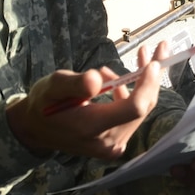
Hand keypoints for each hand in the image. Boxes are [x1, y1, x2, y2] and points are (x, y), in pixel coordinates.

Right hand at [6, 42, 167, 159]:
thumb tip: (96, 79)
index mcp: (92, 127)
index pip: (133, 108)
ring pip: (140, 110)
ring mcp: (113, 146)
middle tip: (158, 48)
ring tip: (139, 56)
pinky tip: (119, 81)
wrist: (36, 130)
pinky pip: (132, 115)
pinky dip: (134, 94)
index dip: (147, 84)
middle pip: (143, 107)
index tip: (152, 62)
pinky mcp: (115, 143)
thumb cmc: (44, 104)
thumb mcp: (53, 87)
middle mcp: (108, 142)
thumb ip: (74, 84)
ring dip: (144, 82)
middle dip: (152, 76)